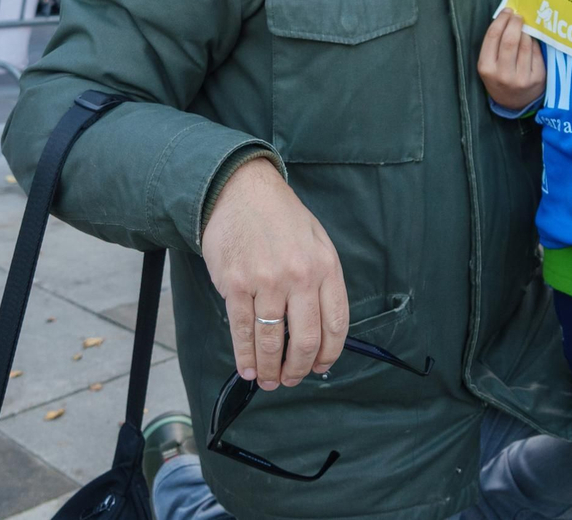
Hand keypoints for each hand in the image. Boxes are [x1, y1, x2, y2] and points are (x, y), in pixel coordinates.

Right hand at [202, 158, 348, 390]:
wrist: (240, 190)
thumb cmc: (280, 217)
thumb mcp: (316, 241)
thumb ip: (321, 281)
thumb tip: (319, 328)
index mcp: (325, 266)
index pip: (336, 324)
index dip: (329, 354)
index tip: (320, 366)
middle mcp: (300, 277)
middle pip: (305, 340)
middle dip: (298, 369)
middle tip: (291, 379)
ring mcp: (267, 282)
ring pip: (271, 341)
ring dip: (270, 369)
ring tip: (269, 380)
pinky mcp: (236, 285)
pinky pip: (242, 331)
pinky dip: (245, 356)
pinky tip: (247, 368)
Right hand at [478, 9, 545, 111]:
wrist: (514, 103)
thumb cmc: (499, 78)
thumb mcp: (489, 65)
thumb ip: (494, 45)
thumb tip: (508, 17)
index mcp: (486, 68)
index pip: (493, 37)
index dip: (501, 20)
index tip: (507, 11)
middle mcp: (503, 74)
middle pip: (510, 40)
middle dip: (514, 23)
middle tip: (518, 16)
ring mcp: (521, 78)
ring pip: (525, 44)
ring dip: (526, 31)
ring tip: (524, 27)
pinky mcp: (537, 78)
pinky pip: (536, 52)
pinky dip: (534, 42)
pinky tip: (531, 40)